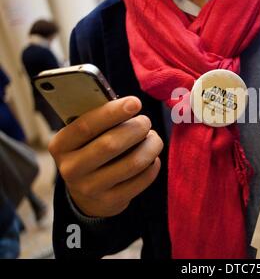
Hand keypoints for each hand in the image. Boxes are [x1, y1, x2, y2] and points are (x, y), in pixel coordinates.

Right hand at [49, 97, 163, 217]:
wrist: (86, 194)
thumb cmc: (89, 151)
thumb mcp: (83, 137)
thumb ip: (99, 120)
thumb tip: (129, 104)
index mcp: (61, 145)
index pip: (86, 125)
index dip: (113, 112)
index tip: (135, 102)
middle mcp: (71, 169)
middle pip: (110, 145)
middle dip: (135, 129)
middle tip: (146, 122)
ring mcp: (90, 188)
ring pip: (132, 163)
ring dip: (150, 146)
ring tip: (154, 139)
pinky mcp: (111, 201)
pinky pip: (142, 180)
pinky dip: (153, 165)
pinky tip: (152, 158)